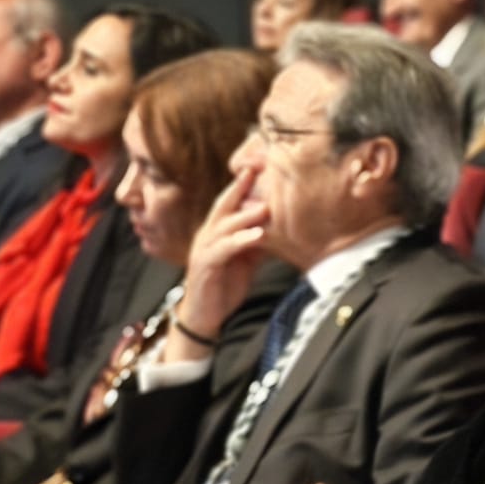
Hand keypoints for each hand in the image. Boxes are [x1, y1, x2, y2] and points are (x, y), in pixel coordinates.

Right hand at [172, 167, 268, 351]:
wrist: (205, 316)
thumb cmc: (225, 285)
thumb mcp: (247, 259)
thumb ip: (258, 242)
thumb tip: (280, 228)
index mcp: (217, 231)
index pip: (230, 202)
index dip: (243, 185)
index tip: (259, 167)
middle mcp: (207, 235)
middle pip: (223, 206)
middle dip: (239, 188)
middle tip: (257, 171)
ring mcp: (204, 249)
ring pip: (224, 226)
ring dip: (245, 216)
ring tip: (265, 207)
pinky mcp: (205, 266)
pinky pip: (224, 249)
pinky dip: (240, 241)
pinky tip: (257, 236)